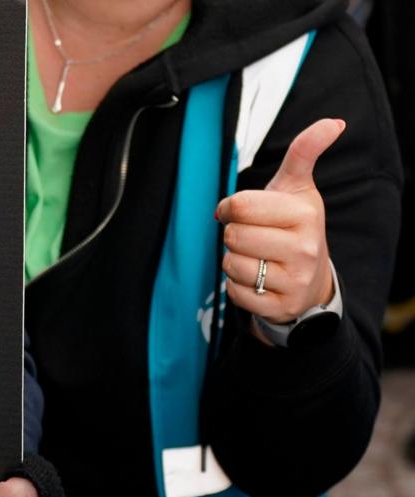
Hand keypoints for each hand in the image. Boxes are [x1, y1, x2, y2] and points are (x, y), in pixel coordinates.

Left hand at [217, 118, 344, 330]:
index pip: (239, 207)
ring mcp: (295, 280)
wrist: (311, 279)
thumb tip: (334, 122)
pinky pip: (233, 292)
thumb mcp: (297, 188)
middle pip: (232, 236)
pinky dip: (237, 286)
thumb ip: (305, 152)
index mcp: (305, 214)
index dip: (230, 208)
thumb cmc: (293, 226)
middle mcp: (305, 248)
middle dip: (234, 235)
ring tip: (257, 258)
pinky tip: (258, 280)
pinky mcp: (279, 306)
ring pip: (230, 264)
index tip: (241, 211)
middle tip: (255, 237)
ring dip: (234, 261)